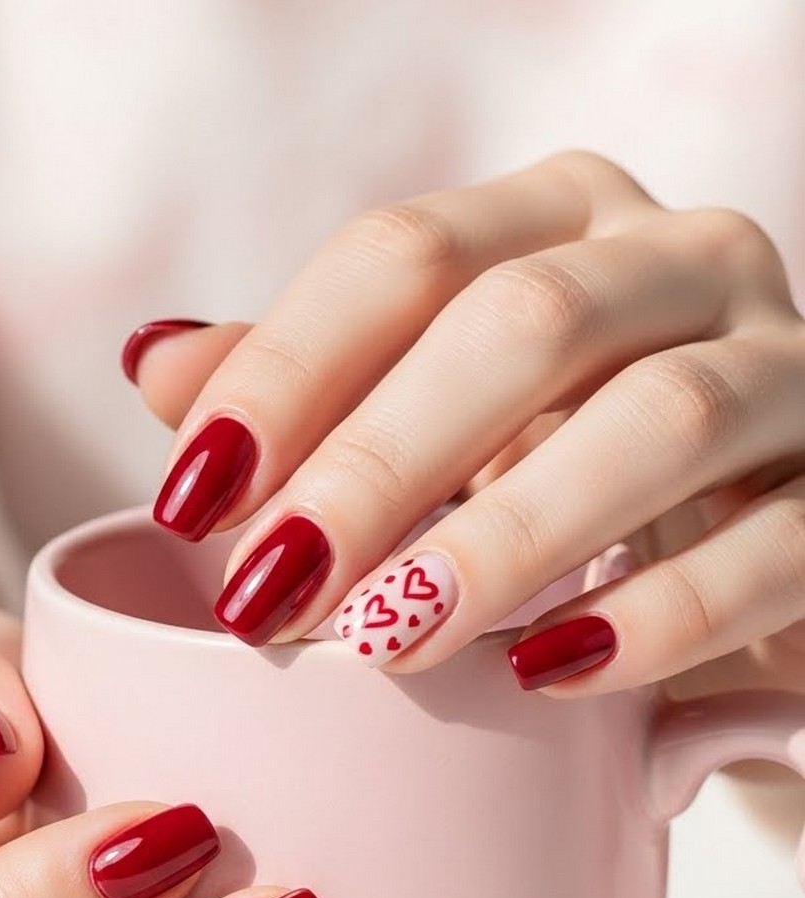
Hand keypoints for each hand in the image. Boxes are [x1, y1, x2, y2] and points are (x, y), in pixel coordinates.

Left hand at [126, 147, 804, 700]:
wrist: (759, 565)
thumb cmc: (569, 490)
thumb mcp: (437, 435)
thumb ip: (317, 396)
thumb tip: (156, 365)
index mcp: (562, 222)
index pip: (407, 254)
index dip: (287, 372)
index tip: (188, 500)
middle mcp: (683, 260)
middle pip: (523, 324)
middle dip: (378, 462)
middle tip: (269, 591)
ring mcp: (787, 368)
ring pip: (658, 421)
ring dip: (504, 537)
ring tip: (386, 642)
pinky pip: (769, 546)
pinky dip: (655, 616)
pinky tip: (553, 675)